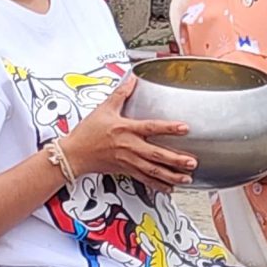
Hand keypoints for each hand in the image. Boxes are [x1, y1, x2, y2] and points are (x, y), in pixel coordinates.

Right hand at [60, 76, 196, 191]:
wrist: (74, 154)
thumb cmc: (87, 132)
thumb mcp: (104, 108)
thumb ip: (121, 94)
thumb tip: (132, 78)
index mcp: (126, 129)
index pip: (151, 127)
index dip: (168, 128)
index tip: (184, 128)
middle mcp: (129, 147)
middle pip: (156, 154)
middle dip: (175, 159)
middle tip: (192, 162)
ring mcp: (128, 161)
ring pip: (153, 171)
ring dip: (171, 176)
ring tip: (187, 178)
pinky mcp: (125, 171)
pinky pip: (144, 180)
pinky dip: (157, 186)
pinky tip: (169, 188)